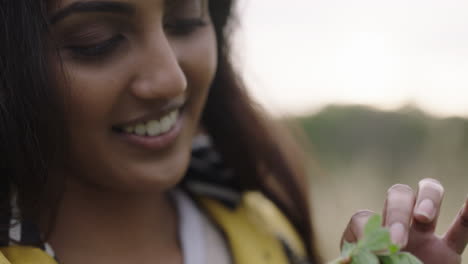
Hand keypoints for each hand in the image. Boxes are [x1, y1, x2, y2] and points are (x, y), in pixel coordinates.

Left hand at [341, 178, 467, 263]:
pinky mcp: (446, 252)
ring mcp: (423, 236)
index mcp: (368, 235)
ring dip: (428, 199)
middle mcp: (395, 227)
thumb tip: (372, 259)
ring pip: (428, 196)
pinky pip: (461, 229)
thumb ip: (364, 263)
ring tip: (423, 217)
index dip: (364, 229)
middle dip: (396, 213)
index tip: (373, 250)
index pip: (363, 218)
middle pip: (397, 196)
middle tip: (398, 242)